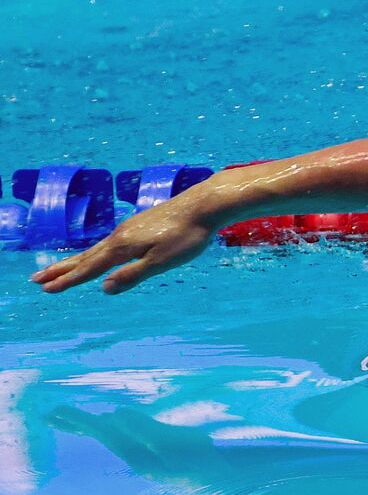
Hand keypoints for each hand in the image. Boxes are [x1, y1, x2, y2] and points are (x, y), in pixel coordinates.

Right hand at [29, 196, 218, 293]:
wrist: (204, 205)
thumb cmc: (187, 237)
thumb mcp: (161, 262)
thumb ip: (132, 275)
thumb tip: (104, 288)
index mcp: (122, 247)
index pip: (90, 268)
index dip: (68, 281)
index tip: (46, 289)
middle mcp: (120, 236)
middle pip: (85, 257)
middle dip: (61, 270)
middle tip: (36, 280)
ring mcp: (129, 228)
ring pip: (96, 248)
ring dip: (75, 260)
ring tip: (59, 269)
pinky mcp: (139, 225)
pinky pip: (109, 243)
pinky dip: (94, 252)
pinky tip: (99, 254)